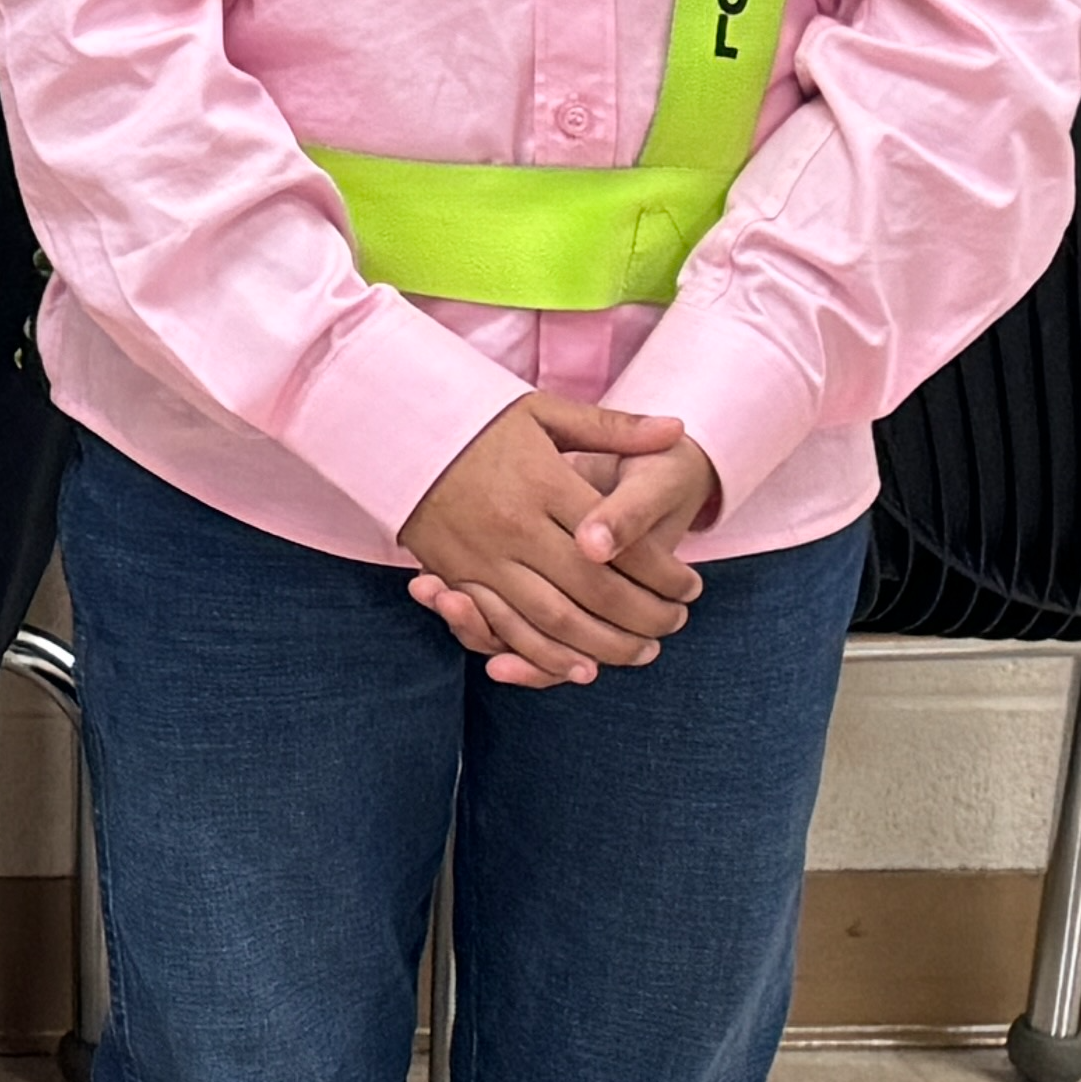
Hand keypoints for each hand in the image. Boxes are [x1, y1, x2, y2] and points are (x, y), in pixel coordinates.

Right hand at [394, 394, 700, 688]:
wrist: (389, 427)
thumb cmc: (476, 420)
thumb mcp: (544, 413)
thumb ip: (613, 428)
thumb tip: (676, 430)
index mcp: (543, 483)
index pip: (620, 543)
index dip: (664, 573)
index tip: (691, 585)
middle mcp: (513, 525)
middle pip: (594, 590)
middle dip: (645, 616)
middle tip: (676, 623)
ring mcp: (480, 555)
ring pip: (553, 619)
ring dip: (604, 645)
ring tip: (641, 652)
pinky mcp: (454, 574)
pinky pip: (505, 627)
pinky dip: (545, 655)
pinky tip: (579, 668)